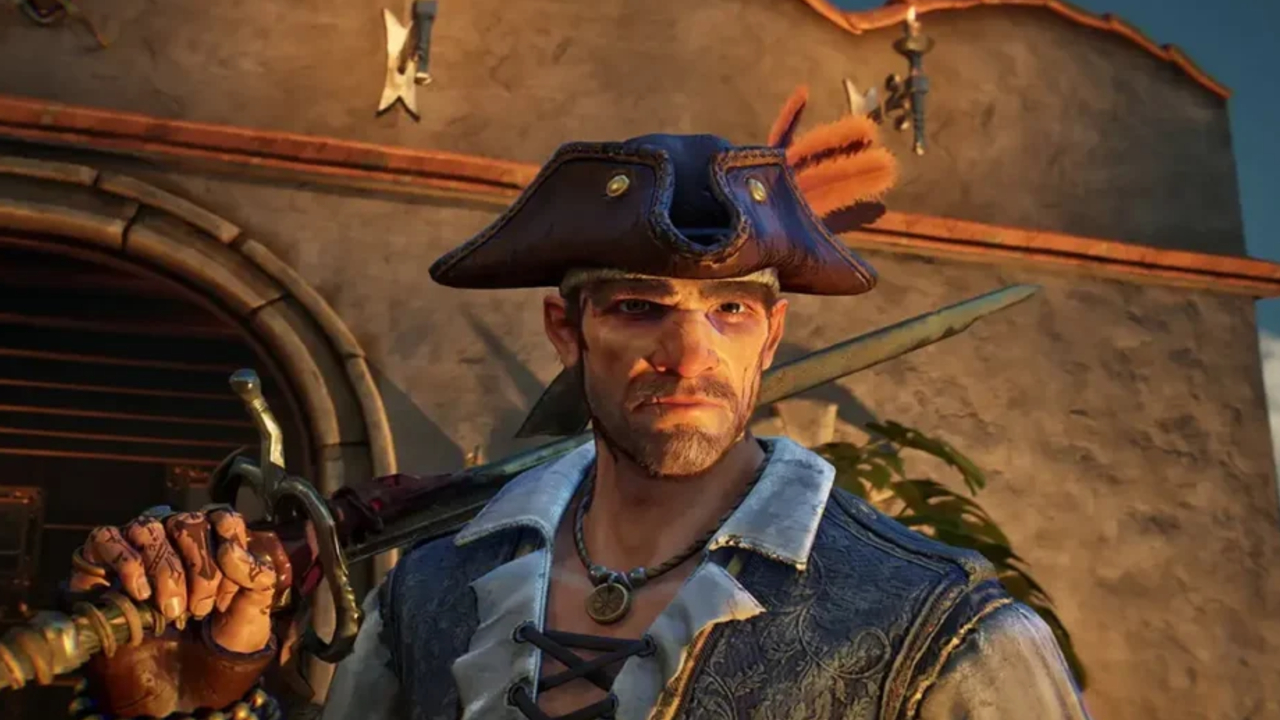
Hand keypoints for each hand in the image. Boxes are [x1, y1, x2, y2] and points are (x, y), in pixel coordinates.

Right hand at [68, 507, 293, 715]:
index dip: (229, 551)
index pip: (224, 518)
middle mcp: (175, 536)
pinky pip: (107, 538)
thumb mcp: (253, 612)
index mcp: (215, 540)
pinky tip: (139, 593)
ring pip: (149, 528)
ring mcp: (137, 546)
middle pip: (188, 522)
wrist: (175, 686)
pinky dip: (125, 562)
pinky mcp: (101, 561)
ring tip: (171, 611)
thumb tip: (231, 547)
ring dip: (165, 571)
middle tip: (199, 611)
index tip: (227, 594)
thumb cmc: (216, 643)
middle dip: (199, 570)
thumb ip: (257, 576)